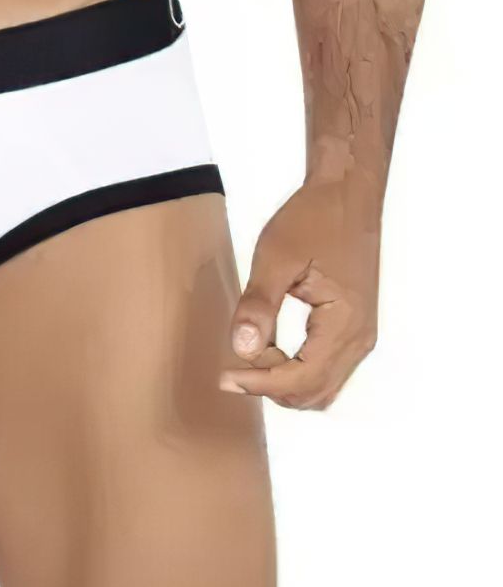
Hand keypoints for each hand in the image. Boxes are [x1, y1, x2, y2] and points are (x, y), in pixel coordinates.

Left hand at [220, 176, 380, 409]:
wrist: (347, 193)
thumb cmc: (315, 218)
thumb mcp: (277, 257)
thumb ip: (259, 304)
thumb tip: (242, 349)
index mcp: (345, 324)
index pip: (301, 380)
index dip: (260, 383)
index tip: (225, 376)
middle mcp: (360, 339)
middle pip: (313, 393)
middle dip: (271, 385)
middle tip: (235, 362)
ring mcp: (361, 335)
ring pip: (322, 387)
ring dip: (285, 382)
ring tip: (253, 351)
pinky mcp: (354, 327)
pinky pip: (327, 369)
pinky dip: (298, 370)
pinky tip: (272, 347)